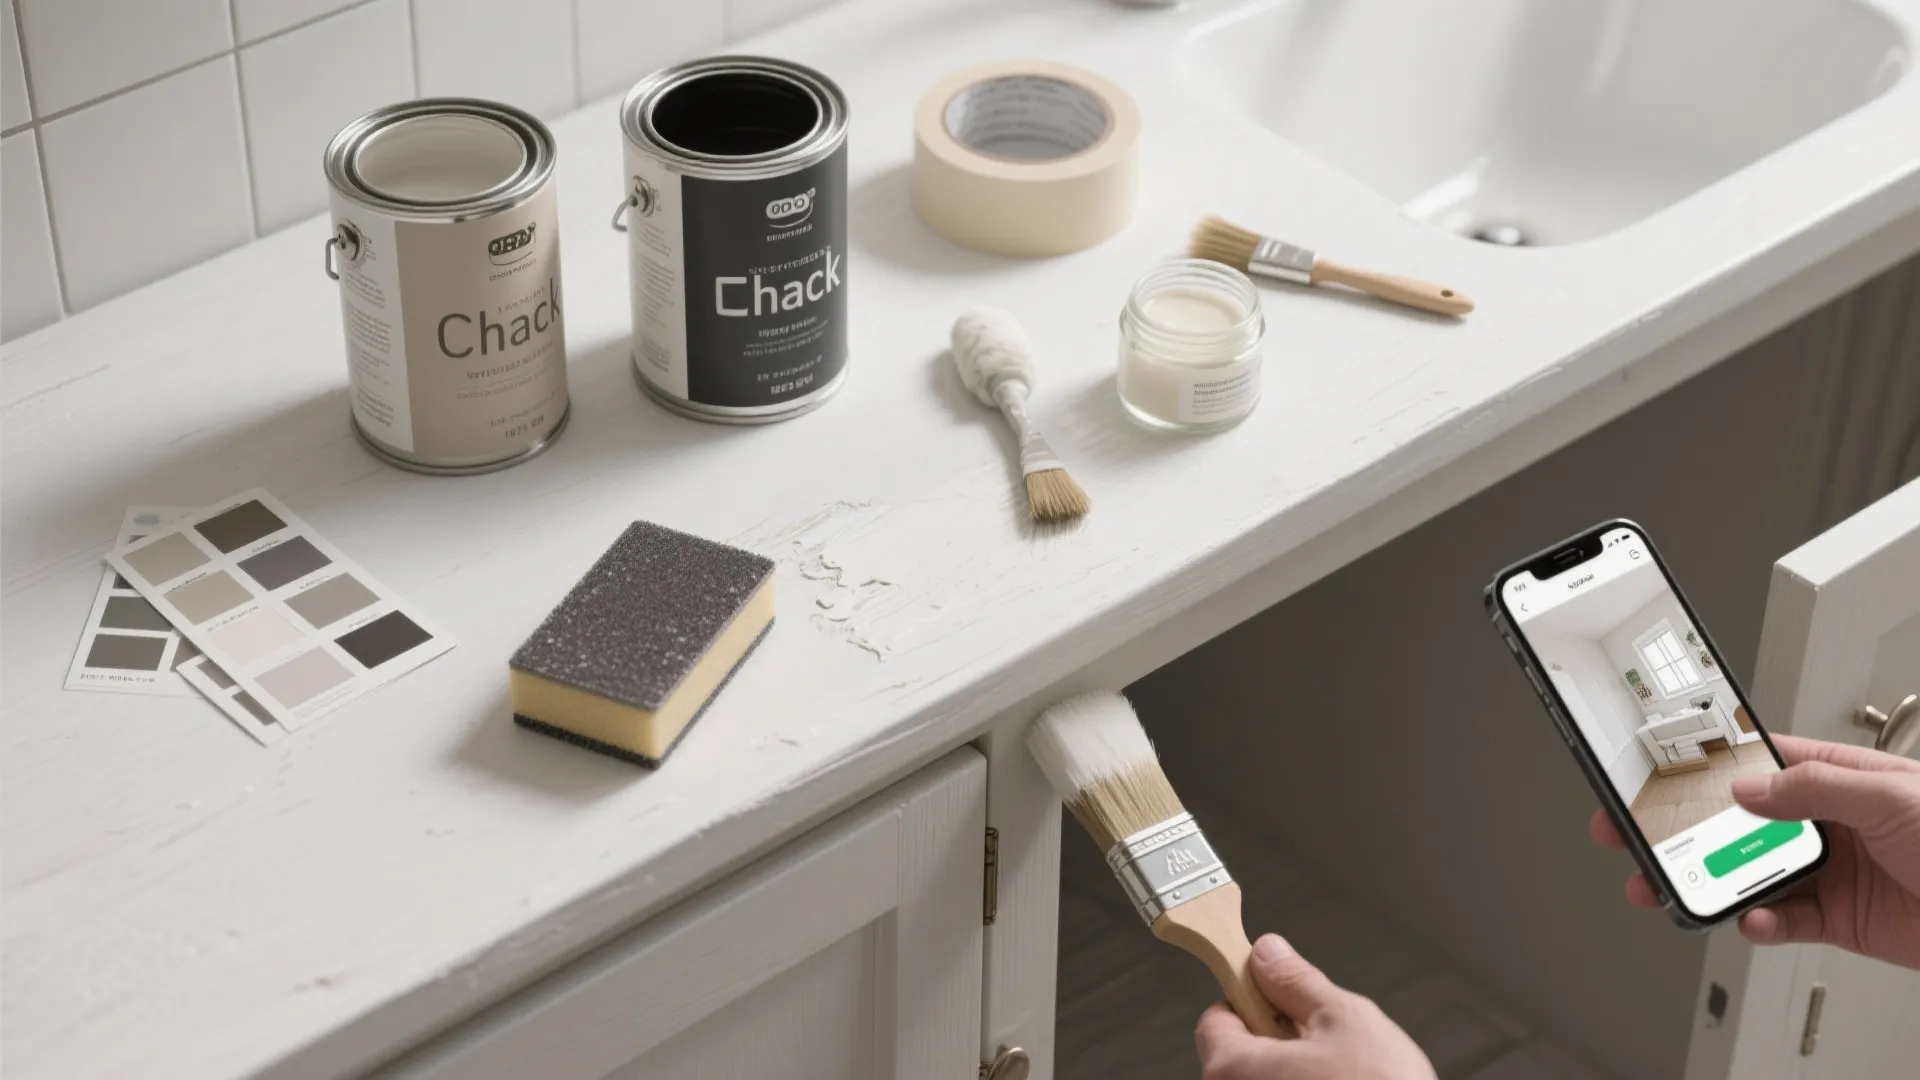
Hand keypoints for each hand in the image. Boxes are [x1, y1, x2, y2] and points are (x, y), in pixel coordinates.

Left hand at [1194, 934, 1435, 1079]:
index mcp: (1233, 1070)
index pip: (1215, 1018)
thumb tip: (1269, 954)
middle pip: (1239, 1056)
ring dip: (1296, 1071)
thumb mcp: (1345, 1020)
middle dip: (1278, 1039)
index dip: (1251, 999)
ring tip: (1342, 1074)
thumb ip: (1297, 982)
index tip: (1280, 997)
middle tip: (1322, 1040)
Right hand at [1590, 735, 1919, 968]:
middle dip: (1687, 829)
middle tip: (1637, 833)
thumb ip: (1815, 789)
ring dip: (1712, 881)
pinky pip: (1782, 921)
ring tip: (1678, 886)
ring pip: (1750, 873)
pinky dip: (1760, 923)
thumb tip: (1749, 789)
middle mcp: (1830, 822)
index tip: (1659, 771)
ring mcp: (1831, 871)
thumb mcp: (1894, 796)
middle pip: (1739, 822)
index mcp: (1840, 777)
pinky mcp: (1837, 919)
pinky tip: (1754, 919)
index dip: (1707, 765)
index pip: (1760, 762)